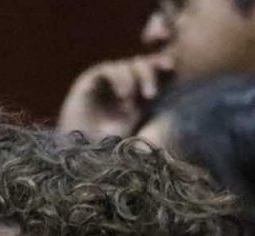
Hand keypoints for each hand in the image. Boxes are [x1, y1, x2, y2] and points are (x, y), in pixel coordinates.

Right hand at [57, 54, 173, 139]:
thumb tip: (170, 90)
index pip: (154, 72)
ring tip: (129, 100)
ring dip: (133, 79)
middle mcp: (125, 84)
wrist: (82, 152)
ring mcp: (108, 81)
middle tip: (151, 95)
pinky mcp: (90, 80)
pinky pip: (109, 70)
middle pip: (142, 64)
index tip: (171, 68)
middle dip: (149, 74)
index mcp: (139, 93)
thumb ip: (148, 106)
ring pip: (127, 65)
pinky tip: (122, 94)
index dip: (162, 66)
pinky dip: (119, 78)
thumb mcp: (137, 126)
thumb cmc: (111, 145)